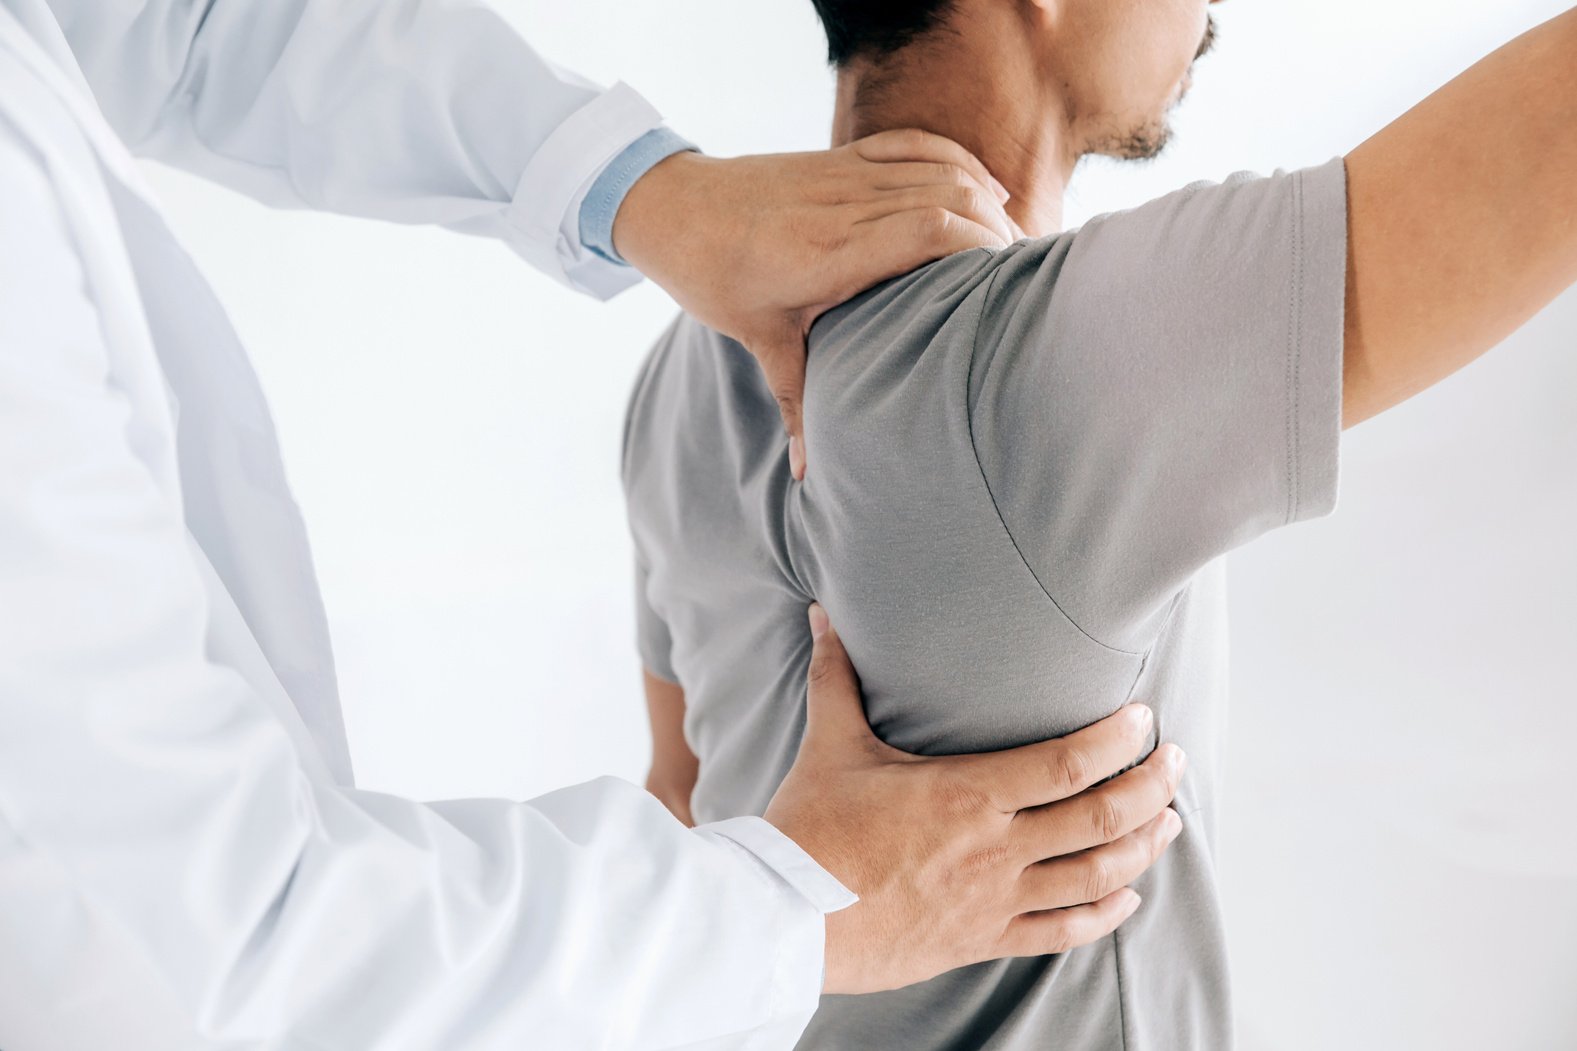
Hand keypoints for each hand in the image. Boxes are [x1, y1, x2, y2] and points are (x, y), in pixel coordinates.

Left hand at [612, 130, 1020, 479]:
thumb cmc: (711, 275)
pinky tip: (988, 190)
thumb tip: (808, 476)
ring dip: (987, 199)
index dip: (980, 246)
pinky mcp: (841, 156)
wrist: (670, 207)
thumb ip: (796, 402)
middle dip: (998, 232)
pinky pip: (915, 145)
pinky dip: (959, 161)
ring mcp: (845, 173)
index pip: (927, 229)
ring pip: (940, 168)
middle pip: (949, 197)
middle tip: (1026, 277)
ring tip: (1016, 246)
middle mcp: (844, 204)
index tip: (1009, 282)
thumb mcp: (757, 339)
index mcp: (828, 250)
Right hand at [763, 605, 1185, 995]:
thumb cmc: (809, 830)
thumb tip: (822, 615)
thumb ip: (836, 677)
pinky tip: (1126, 897)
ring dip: (1142, 848)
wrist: (784, 918)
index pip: (1070, 762)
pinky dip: (1103, 914)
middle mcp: (994, 849)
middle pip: (1102, 819)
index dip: (1119, 740)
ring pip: (1096, 877)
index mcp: (967, 794)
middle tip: (1177, 764)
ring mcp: (994, 899)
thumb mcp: (830, 745)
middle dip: (1152, 788)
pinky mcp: (982, 938)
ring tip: (1169, 822)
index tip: (1144, 720)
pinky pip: (1061, 931)